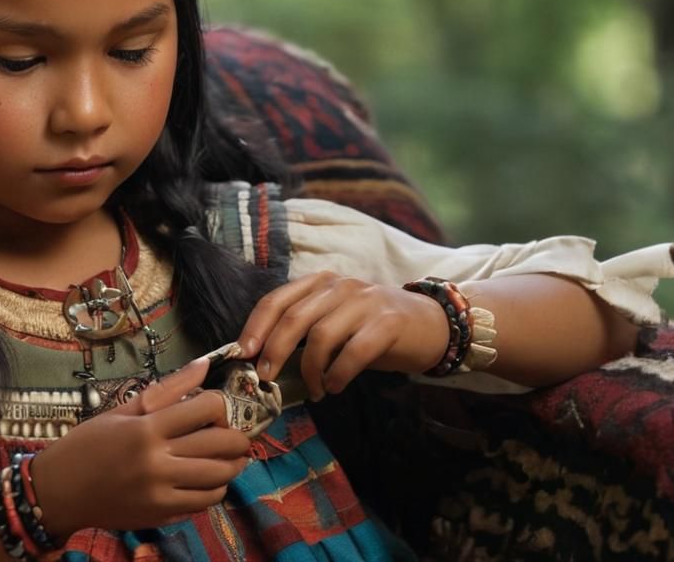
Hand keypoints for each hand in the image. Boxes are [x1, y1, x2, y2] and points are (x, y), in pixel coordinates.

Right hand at [30, 357, 250, 535]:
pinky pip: (204, 503)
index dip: (220, 406)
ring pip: (220, 477)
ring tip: (228, 458)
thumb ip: (169, 389)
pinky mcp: (161, 514)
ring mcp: (160, 491)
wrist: (59, 490)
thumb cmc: (88, 444)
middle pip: (222, 444)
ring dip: (232, 466)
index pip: (207, 409)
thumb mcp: (123, 410)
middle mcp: (156, 460)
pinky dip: (214, 490)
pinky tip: (206, 480)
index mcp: (146, 428)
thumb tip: (204, 365)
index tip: (215, 410)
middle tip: (235, 435)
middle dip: (238, 437)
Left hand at [237, 272, 449, 400]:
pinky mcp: (388, 322)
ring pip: (322, 336)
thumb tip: (265, 360)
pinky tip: (336, 386)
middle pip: (294, 317)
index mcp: (321, 283)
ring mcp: (365, 302)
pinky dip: (339, 374)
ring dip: (311, 370)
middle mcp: (340, 287)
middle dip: (274, 350)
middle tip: (267, 377)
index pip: (277, 299)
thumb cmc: (373, 328)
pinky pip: (354, 351)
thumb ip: (306, 331)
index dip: (255, 327)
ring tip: (315, 390)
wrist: (431, 324)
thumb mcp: (336, 321)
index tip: (243, 353)